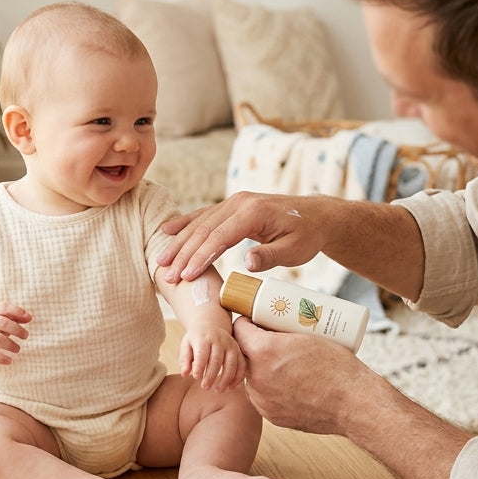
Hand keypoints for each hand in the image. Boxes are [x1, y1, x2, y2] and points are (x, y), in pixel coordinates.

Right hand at [0, 302, 31, 364]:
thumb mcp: (0, 317)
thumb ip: (14, 316)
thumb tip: (29, 318)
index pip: (4, 307)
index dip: (17, 311)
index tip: (29, 319)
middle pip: (2, 323)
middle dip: (17, 330)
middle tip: (26, 336)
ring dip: (11, 345)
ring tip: (17, 349)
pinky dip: (1, 358)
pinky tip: (10, 361)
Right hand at [157, 191, 329, 283]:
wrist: (316, 216)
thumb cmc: (307, 235)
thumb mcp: (295, 250)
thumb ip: (270, 256)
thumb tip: (247, 263)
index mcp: (253, 212)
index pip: (220, 237)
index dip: (201, 257)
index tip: (186, 276)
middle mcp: (239, 202)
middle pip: (204, 230)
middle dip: (183, 254)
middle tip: (168, 276)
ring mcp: (234, 202)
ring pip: (200, 223)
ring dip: (179, 242)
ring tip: (161, 261)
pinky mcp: (232, 205)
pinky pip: (204, 215)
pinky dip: (185, 223)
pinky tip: (167, 231)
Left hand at [179, 324, 245, 391]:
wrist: (211, 324)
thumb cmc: (196, 339)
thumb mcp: (186, 345)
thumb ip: (185, 360)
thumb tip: (185, 374)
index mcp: (204, 338)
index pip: (202, 353)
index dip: (200, 366)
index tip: (196, 378)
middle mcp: (219, 340)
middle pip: (217, 359)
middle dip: (211, 375)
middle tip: (205, 387)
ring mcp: (230, 345)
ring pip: (231, 363)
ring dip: (226, 379)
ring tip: (218, 391)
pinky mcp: (238, 350)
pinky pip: (241, 364)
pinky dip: (238, 377)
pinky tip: (230, 387)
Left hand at [232, 315, 379, 434]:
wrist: (354, 404)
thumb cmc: (337, 366)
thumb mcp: (307, 337)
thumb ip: (279, 335)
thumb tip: (266, 326)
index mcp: (263, 351)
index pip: (240, 329)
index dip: (247, 322)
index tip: (256, 320)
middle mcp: (257, 377)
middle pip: (244, 354)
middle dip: (254, 346)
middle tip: (272, 340)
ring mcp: (262, 399)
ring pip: (252, 377)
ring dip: (261, 369)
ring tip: (284, 364)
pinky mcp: (271, 415)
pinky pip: (262, 397)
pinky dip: (271, 389)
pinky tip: (288, 384)